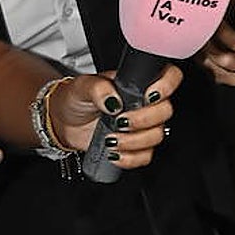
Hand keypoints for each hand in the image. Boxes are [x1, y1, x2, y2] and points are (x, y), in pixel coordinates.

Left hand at [50, 67, 181, 168]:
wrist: (63, 122)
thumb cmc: (76, 99)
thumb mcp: (83, 86)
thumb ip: (98, 88)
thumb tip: (114, 100)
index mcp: (139, 83)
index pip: (170, 76)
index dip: (168, 85)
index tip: (149, 96)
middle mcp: (145, 103)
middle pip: (166, 111)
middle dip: (144, 120)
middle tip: (120, 121)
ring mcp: (142, 125)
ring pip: (158, 135)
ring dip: (135, 141)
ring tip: (111, 139)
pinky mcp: (135, 146)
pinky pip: (146, 156)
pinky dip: (131, 158)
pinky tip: (114, 154)